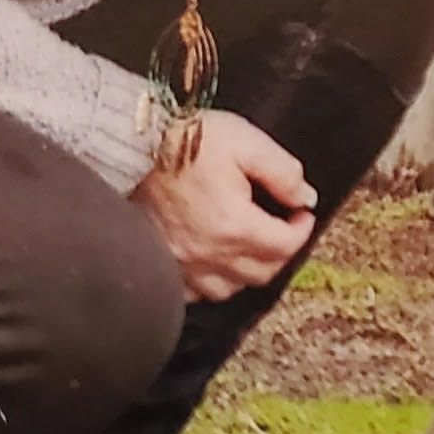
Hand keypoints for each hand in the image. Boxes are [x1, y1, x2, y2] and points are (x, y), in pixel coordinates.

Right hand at [131, 109, 317, 300]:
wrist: (128, 145)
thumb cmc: (184, 140)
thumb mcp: (245, 142)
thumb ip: (283, 173)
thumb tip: (305, 198)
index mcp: (234, 225)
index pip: (285, 246)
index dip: (302, 230)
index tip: (301, 215)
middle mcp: (208, 253)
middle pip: (262, 272)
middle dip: (281, 251)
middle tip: (283, 228)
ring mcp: (181, 264)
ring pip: (230, 289)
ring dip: (247, 271)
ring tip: (251, 246)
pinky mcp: (159, 263)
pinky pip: (194, 293)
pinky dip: (211, 281)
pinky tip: (214, 261)